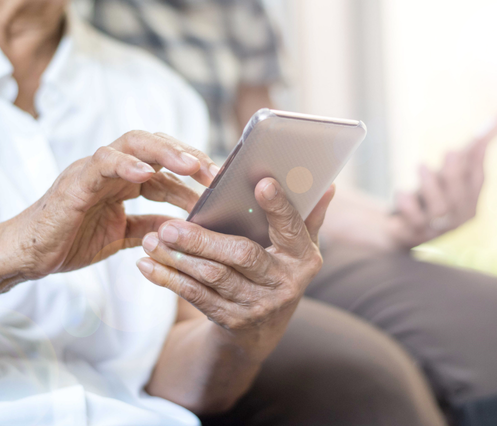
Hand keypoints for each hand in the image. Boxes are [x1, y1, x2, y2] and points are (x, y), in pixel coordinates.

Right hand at [1, 131, 217, 287]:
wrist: (30, 255)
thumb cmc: (72, 239)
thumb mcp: (123, 235)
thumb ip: (151, 227)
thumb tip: (183, 226)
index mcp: (126, 181)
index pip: (165, 169)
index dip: (193, 175)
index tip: (219, 186)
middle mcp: (114, 169)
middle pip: (156, 147)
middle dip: (188, 156)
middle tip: (215, 172)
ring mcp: (94, 171)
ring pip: (133, 144)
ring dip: (166, 153)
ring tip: (193, 165)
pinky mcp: (75, 181)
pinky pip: (102, 163)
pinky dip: (124, 164)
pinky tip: (145, 172)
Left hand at [138, 180, 334, 353]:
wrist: (265, 328)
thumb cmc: (279, 271)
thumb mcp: (298, 248)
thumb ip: (308, 217)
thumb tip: (327, 185)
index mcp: (303, 258)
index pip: (292, 229)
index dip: (279, 207)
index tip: (262, 183)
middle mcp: (285, 283)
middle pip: (242, 256)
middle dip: (203, 241)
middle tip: (170, 225)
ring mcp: (258, 305)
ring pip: (213, 278)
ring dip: (178, 259)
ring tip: (151, 239)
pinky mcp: (232, 321)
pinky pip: (196, 297)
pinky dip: (169, 280)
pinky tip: (147, 265)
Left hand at [389, 120, 496, 248]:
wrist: (401, 231)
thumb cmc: (431, 198)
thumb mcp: (447, 176)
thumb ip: (468, 154)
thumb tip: (493, 122)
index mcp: (468, 202)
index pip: (477, 179)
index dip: (478, 156)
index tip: (475, 136)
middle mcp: (455, 218)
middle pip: (459, 196)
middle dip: (454, 172)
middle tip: (449, 151)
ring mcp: (435, 229)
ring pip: (439, 209)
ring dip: (431, 185)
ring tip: (421, 165)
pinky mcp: (412, 235)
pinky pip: (411, 221)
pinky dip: (406, 206)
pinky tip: (401, 194)